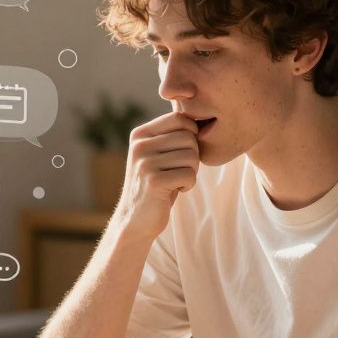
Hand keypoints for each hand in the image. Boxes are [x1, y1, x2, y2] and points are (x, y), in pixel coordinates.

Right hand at [112, 112, 200, 242]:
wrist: (136, 219)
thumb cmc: (156, 184)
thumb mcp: (158, 154)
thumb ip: (171, 135)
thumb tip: (200, 119)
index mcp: (140, 134)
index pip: (180, 119)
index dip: (191, 135)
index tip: (183, 154)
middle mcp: (140, 145)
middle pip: (189, 138)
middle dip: (193, 156)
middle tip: (181, 171)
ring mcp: (145, 163)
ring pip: (192, 156)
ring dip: (191, 172)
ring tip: (176, 181)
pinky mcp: (153, 181)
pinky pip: (189, 175)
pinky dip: (188, 185)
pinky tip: (175, 190)